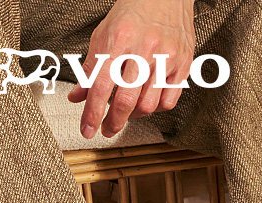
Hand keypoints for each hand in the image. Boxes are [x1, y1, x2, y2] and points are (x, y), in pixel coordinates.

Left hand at [68, 0, 194, 137]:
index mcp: (118, 39)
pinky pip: (169, 100)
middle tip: (106, 130)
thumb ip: (90, 67)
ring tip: (127, 113)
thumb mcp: (104, 34)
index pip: (100, 85)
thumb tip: (78, 96)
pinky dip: (156, 109)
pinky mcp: (183, 64)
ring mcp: (166, 58)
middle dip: (113, 121)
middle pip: (126, 100)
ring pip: (148, 105)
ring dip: (134, 116)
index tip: (87, 129)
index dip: (92, 112)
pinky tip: (147, 104)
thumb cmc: (133, 13)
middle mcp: (143, 49)